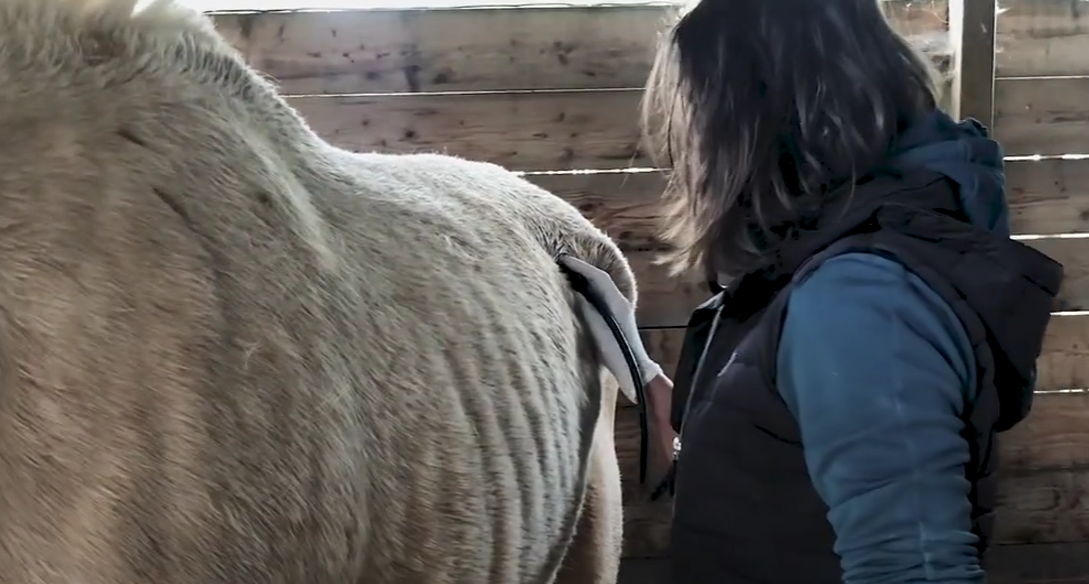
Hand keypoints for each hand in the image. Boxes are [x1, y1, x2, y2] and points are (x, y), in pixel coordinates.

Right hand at [558, 255, 662, 403]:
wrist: (633, 369)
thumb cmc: (617, 352)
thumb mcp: (598, 330)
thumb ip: (587, 309)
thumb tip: (575, 292)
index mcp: (618, 302)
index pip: (599, 277)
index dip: (581, 267)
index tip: (564, 260)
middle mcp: (621, 301)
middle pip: (600, 278)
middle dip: (582, 269)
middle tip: (562, 263)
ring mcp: (620, 307)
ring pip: (600, 285)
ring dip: (585, 277)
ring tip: (566, 273)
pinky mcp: (616, 315)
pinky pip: (600, 294)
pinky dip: (587, 288)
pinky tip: (576, 291)